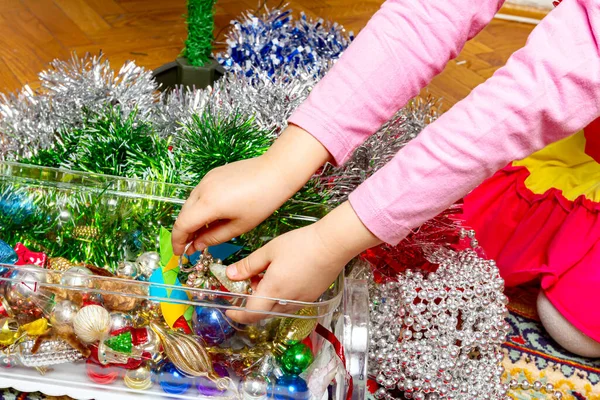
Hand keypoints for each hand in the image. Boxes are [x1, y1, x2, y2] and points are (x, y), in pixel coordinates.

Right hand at [172, 125, 331, 255]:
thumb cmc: (262, 201)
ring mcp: (207, 179)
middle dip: (183, 232)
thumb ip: (214, 237)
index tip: (179, 253)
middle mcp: (202, 189)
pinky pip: (199, 193)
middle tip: (191, 247)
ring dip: (191, 219)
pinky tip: (210, 216)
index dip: (177, 242)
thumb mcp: (239, 226)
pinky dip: (199, 207)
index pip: (182, 225)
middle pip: (183, 214)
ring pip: (190, 203)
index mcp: (208, 204)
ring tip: (201, 234)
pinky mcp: (213, 174)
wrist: (276, 171)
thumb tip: (196, 246)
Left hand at [226, 202, 380, 323]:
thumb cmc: (301, 244)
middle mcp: (287, 301)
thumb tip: (230, 274)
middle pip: (264, 311)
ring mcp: (302, 300)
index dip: (238, 316)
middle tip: (252, 280)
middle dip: (254, 300)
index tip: (230, 311)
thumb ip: (248, 265)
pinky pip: (291, 301)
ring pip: (278, 306)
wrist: (333, 244)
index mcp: (273, 290)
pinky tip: (286, 274)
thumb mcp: (269, 251)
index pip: (251, 314)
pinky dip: (282, 293)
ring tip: (270, 272)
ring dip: (268, 296)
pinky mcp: (312, 296)